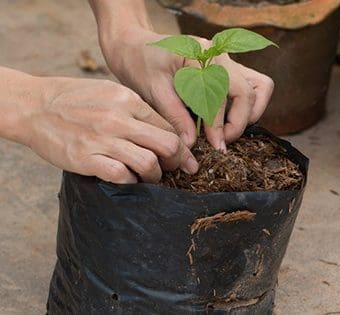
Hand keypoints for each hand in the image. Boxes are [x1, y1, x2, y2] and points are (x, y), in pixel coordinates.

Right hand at [21, 77, 197, 183]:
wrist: (33, 106)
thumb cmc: (74, 99)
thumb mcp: (109, 92)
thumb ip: (136, 109)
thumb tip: (164, 128)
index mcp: (128, 100)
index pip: (168, 126)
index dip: (180, 145)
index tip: (182, 156)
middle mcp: (118, 118)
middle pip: (167, 145)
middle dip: (176, 161)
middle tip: (173, 169)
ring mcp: (102, 139)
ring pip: (148, 163)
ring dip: (155, 175)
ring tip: (150, 177)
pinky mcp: (86, 158)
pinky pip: (121, 175)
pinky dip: (131, 181)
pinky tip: (128, 179)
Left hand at [101, 27, 273, 150]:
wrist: (135, 46)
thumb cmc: (140, 64)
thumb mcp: (152, 90)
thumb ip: (175, 116)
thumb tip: (192, 144)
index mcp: (201, 54)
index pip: (221, 96)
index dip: (219, 125)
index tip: (217, 147)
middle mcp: (220, 54)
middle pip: (249, 92)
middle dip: (239, 122)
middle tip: (222, 142)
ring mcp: (228, 60)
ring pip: (260, 87)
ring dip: (250, 112)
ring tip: (227, 130)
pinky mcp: (229, 69)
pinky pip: (252, 86)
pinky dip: (247, 106)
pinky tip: (225, 120)